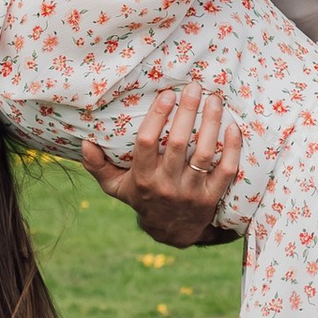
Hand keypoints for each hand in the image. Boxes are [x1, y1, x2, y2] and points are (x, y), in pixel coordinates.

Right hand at [82, 84, 241, 245]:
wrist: (171, 231)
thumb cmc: (142, 198)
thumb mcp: (116, 187)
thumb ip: (98, 166)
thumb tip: (84, 143)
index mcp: (142, 178)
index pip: (147, 142)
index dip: (157, 116)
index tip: (167, 94)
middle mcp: (166, 185)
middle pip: (179, 143)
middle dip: (188, 111)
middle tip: (194, 87)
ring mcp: (191, 192)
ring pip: (204, 153)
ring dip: (211, 123)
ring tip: (214, 99)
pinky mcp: (212, 197)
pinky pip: (226, 170)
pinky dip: (232, 147)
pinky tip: (232, 126)